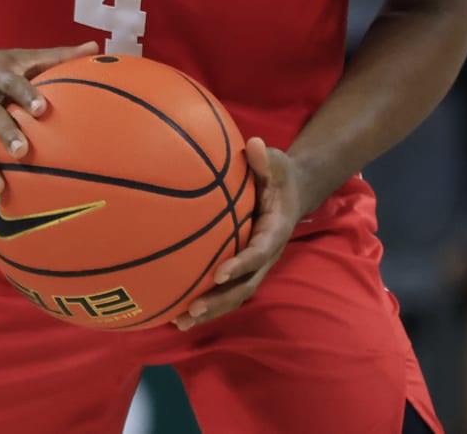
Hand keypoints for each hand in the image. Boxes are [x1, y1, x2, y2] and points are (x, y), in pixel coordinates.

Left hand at [175, 138, 302, 330]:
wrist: (292, 193)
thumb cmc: (280, 176)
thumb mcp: (278, 163)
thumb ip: (266, 159)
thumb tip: (253, 145)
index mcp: (275, 232)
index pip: (259, 252)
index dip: (241, 264)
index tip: (219, 273)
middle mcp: (266, 256)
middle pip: (245, 286)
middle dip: (220, 300)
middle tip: (193, 308)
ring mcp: (255, 266)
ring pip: (234, 295)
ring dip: (210, 311)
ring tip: (180, 322)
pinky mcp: (242, 269)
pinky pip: (225, 291)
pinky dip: (205, 304)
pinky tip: (175, 313)